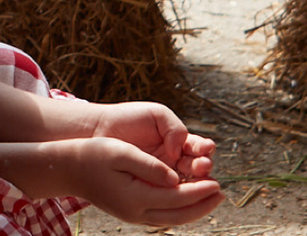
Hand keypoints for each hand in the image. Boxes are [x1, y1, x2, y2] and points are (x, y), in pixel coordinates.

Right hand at [62, 135, 221, 225]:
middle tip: (221, 193)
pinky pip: (163, 215)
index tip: (216, 182)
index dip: (199, 191)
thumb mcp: (119, 152)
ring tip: (210, 197)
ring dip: (194, 209)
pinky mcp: (131, 212)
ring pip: (173, 218)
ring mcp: (134, 215)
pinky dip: (179, 209)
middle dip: (203, 205)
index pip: (177, 197)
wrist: (67, 168)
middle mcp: (137, 212)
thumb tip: (173, 178)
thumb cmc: (91, 154)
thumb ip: (147, 165)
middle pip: (179, 214)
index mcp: (135, 198)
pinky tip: (185, 198)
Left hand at [90, 101, 216, 181]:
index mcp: (178, 140)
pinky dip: (180, 190)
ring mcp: (165, 172)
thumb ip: (174, 128)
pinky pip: (171, 190)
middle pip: (198, 166)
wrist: (101, 129)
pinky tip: (183, 186)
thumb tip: (179, 152)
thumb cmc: (128, 118)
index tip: (206, 147)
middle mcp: (175, 158)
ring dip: (197, 179)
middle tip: (202, 164)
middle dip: (204, 165)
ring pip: (188, 180)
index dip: (205, 148)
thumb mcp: (156, 115)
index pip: (199, 147)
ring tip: (198, 173)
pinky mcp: (154, 184)